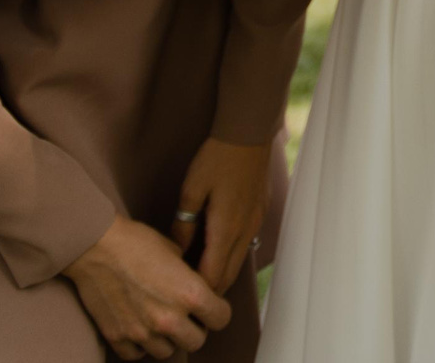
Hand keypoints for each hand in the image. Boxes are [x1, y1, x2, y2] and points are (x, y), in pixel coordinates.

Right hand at [61, 215, 231, 360]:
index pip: (221, 319)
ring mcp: (142, 332)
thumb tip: (198, 289)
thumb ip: (190, 277)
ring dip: (167, 339)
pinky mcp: (117, 338)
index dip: (217, 311)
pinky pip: (137, 355)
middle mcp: (169, 319)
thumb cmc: (136, 241)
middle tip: (185, 315)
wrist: (95, 246)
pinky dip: (140, 345)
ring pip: (167, 352)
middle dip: (195, 328)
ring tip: (159, 320)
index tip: (210, 306)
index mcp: (190, 294)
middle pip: (197, 341)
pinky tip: (138, 326)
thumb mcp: (175, 252)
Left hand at [167, 137, 269, 294]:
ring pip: (237, 263)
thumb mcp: (192, 190)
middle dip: (208, 292)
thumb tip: (176, 251)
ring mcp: (254, 223)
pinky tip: (214, 255)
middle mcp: (244, 231)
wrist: (249, 134)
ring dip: (220, 276)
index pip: (212, 276)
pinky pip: (243, 246)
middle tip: (185, 300)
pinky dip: (229, 259)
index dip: (196, 293)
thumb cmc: (217, 158)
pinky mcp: (258, 214)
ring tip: (197, 284)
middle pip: (227, 276)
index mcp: (225, 229)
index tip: (178, 300)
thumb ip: (184, 224)